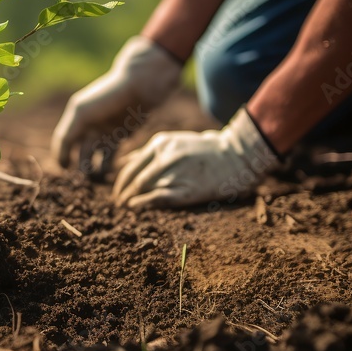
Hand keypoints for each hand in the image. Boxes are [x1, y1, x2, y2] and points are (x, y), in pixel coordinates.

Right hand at [51, 36, 181, 176]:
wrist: (140, 85)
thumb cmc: (108, 96)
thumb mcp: (82, 112)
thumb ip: (68, 133)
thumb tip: (59, 157)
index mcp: (77, 118)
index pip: (64, 142)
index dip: (62, 156)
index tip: (64, 169)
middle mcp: (89, 126)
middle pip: (80, 153)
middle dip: (80, 167)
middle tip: (83, 180)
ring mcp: (105, 131)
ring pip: (95, 157)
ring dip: (94, 170)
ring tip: (97, 179)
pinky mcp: (122, 136)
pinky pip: (112, 156)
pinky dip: (109, 167)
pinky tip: (109, 176)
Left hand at [113, 108, 279, 208]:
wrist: (234, 156)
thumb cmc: (203, 151)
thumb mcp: (174, 142)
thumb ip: (148, 152)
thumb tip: (124, 162)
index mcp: (160, 144)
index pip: (131, 166)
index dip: (120, 182)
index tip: (116, 191)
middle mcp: (164, 157)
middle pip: (134, 179)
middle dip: (122, 193)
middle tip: (116, 204)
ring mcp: (175, 173)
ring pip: (143, 188)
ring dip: (130, 200)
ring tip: (124, 207)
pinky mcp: (185, 189)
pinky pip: (157, 197)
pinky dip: (142, 203)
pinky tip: (134, 207)